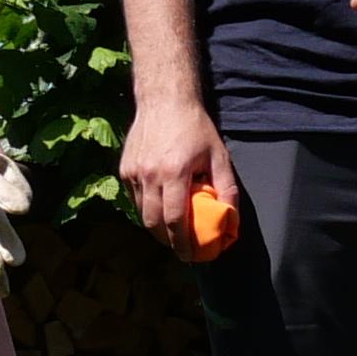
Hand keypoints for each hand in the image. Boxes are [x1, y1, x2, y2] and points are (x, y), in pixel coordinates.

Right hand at [121, 92, 237, 245]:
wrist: (164, 100)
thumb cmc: (195, 127)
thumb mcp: (219, 155)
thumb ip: (226, 187)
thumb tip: (231, 218)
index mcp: (174, 173)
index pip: (175, 220)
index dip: (182, 243)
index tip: (190, 255)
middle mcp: (150, 175)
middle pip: (154, 222)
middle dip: (167, 241)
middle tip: (180, 249)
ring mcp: (134, 172)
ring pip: (142, 213)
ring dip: (156, 228)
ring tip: (171, 234)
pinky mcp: (125, 169)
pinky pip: (134, 199)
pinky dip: (146, 209)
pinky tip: (159, 209)